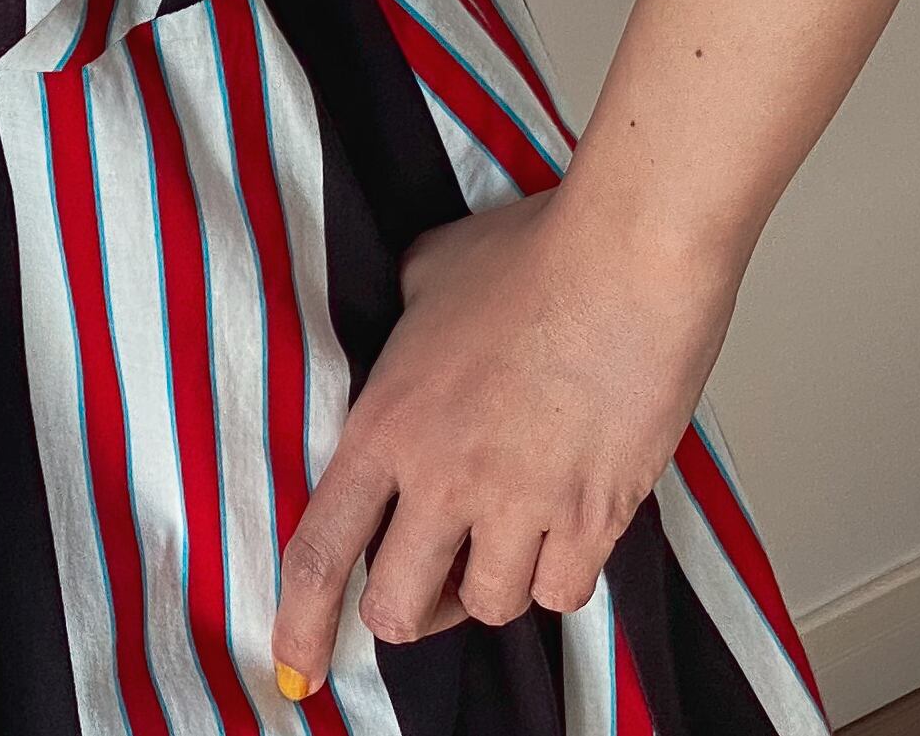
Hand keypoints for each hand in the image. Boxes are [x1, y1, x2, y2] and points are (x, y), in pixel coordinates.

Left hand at [270, 187, 736, 692]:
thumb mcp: (426, 275)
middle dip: (403, 610)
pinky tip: (562, 525)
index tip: (294, 666)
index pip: (321, 547)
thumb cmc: (530, 253)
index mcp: (387, 422)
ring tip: (502, 532)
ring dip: (488, 583)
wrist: (625, 260)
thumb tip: (404, 334)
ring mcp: (521, 504)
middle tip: (422, 582)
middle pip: (397, 608)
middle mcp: (444, 478)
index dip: (300, 621)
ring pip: (488, 607)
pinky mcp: (594, 517)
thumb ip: (400, 326)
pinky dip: (558, 574)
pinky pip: (562, 593)